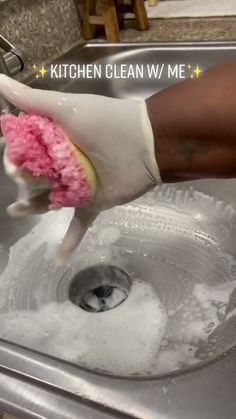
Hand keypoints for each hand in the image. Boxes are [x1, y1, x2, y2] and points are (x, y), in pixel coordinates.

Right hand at [0, 75, 160, 261]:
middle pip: (33, 176)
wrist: (145, 144)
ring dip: (32, 207)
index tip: (10, 158)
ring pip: (47, 200)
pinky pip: (78, 224)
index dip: (13, 152)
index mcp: (55, 139)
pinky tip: (58, 258)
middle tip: (20, 174)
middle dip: (23, 177)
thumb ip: (32, 100)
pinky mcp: (91, 204)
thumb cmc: (105, 122)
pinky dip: (69, 240)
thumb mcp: (66, 108)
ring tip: (17, 212)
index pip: (25, 147)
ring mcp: (76, 185)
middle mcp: (63, 163)